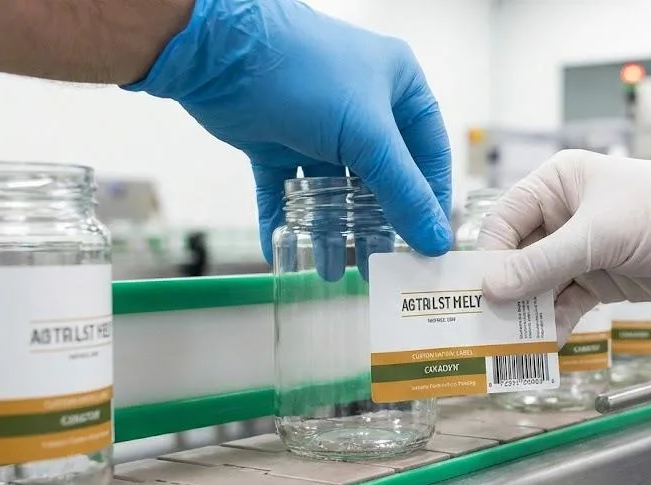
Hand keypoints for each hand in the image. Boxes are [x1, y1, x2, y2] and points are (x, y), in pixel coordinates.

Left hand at [124, 0, 451, 265]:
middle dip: (378, 224)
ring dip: (332, 229)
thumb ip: (403, 192)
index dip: (430, 200)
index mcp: (397, 87)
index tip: (428, 244)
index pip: (428, 154)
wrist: (217, 49)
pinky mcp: (274, 139)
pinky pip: (286, 190)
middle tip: (381, 268)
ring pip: (333, 189)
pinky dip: (286, 220)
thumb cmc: (303, 71)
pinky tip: (287, 249)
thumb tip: (434, 240)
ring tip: (333, 269)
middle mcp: (361, 106)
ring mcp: (316, 125)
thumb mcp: (365, 134)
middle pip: (380, 177)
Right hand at [477, 142, 650, 338]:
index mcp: (556, 185)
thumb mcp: (601, 235)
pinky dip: (554, 324)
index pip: (503, 224)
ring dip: (528, 314)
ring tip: (513, 346)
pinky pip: (564, 304)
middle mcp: (561, 215)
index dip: (489, 260)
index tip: (480, 297)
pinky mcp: (598, 280)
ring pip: (538, 286)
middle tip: (487, 330)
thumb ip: (544, 263)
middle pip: (516, 258)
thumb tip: (489, 289)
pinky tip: (547, 345)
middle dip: (506, 293)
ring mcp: (580, 250)